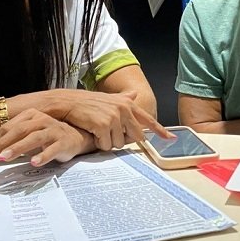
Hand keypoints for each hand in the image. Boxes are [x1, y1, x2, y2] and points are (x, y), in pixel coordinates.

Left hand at [0, 108, 90, 166]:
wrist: (77, 138)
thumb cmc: (49, 137)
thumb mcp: (30, 134)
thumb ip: (15, 140)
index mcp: (31, 115)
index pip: (9, 127)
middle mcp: (42, 120)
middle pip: (19, 131)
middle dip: (2, 145)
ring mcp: (53, 130)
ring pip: (33, 138)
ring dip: (17, 148)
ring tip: (5, 158)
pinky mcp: (64, 142)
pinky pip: (52, 149)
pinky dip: (43, 155)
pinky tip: (34, 162)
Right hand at [44, 90, 172, 150]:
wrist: (68, 102)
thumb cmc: (88, 102)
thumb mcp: (109, 98)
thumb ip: (124, 99)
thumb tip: (135, 94)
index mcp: (127, 104)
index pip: (148, 119)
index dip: (160, 130)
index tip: (171, 138)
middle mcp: (124, 110)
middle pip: (134, 137)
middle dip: (122, 140)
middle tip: (108, 133)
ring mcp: (114, 118)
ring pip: (118, 144)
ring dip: (108, 142)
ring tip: (98, 131)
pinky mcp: (103, 126)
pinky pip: (105, 145)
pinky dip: (98, 144)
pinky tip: (92, 134)